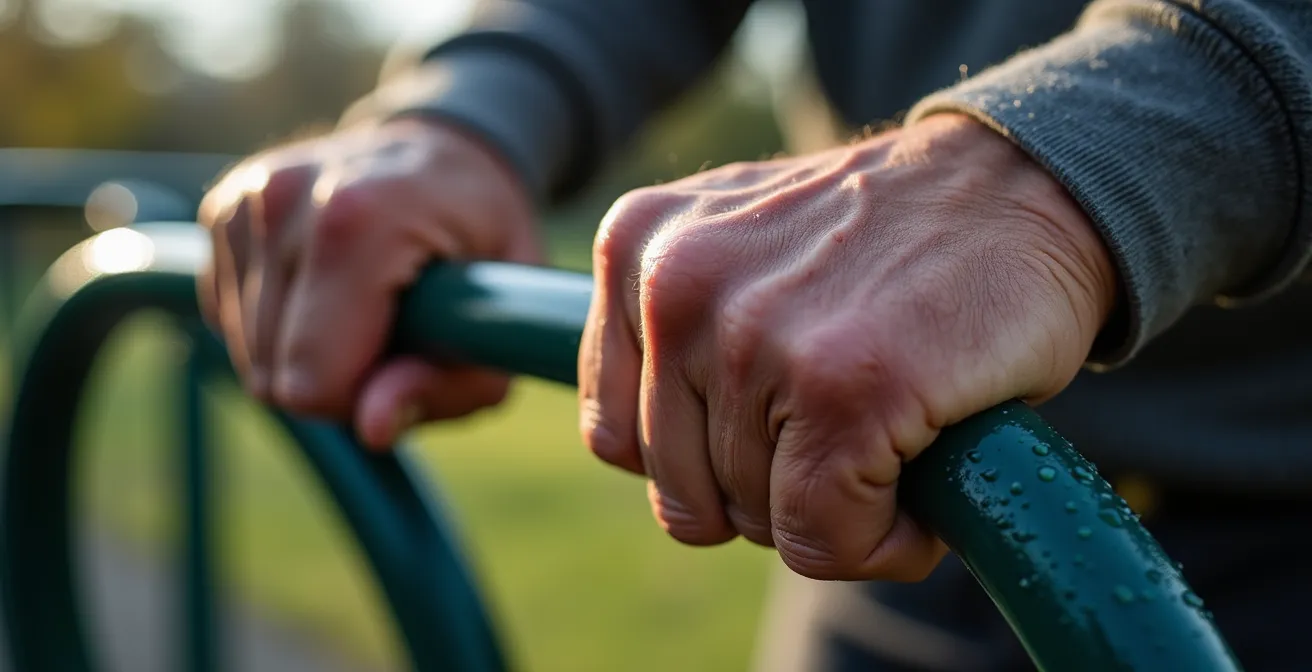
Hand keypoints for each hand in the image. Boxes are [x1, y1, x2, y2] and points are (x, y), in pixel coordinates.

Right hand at [198, 116, 543, 447]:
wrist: (445, 149)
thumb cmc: (482, 241)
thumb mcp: (504, 320)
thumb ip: (447, 385)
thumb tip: (371, 428)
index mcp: (364, 218)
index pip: (315, 380)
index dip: (365, 397)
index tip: (409, 357)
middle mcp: (287, 199)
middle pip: (275, 376)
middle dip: (337, 380)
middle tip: (392, 327)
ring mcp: (246, 201)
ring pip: (247, 356)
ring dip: (307, 353)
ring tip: (363, 300)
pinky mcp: (221, 210)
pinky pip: (230, 320)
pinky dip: (280, 322)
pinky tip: (326, 284)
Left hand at [579, 114, 1115, 580]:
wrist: (1024, 188)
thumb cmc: (885, 240)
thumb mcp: (738, 249)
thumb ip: (671, 335)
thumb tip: (638, 460)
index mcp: (637, 250)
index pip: (619, 440)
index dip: (708, 458)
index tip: (778, 419)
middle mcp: (677, 285)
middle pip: (685, 493)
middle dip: (772, 489)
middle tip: (848, 423)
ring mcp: (756, 338)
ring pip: (756, 521)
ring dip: (835, 509)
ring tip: (892, 425)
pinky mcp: (844, 392)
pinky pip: (825, 539)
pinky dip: (884, 538)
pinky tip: (925, 469)